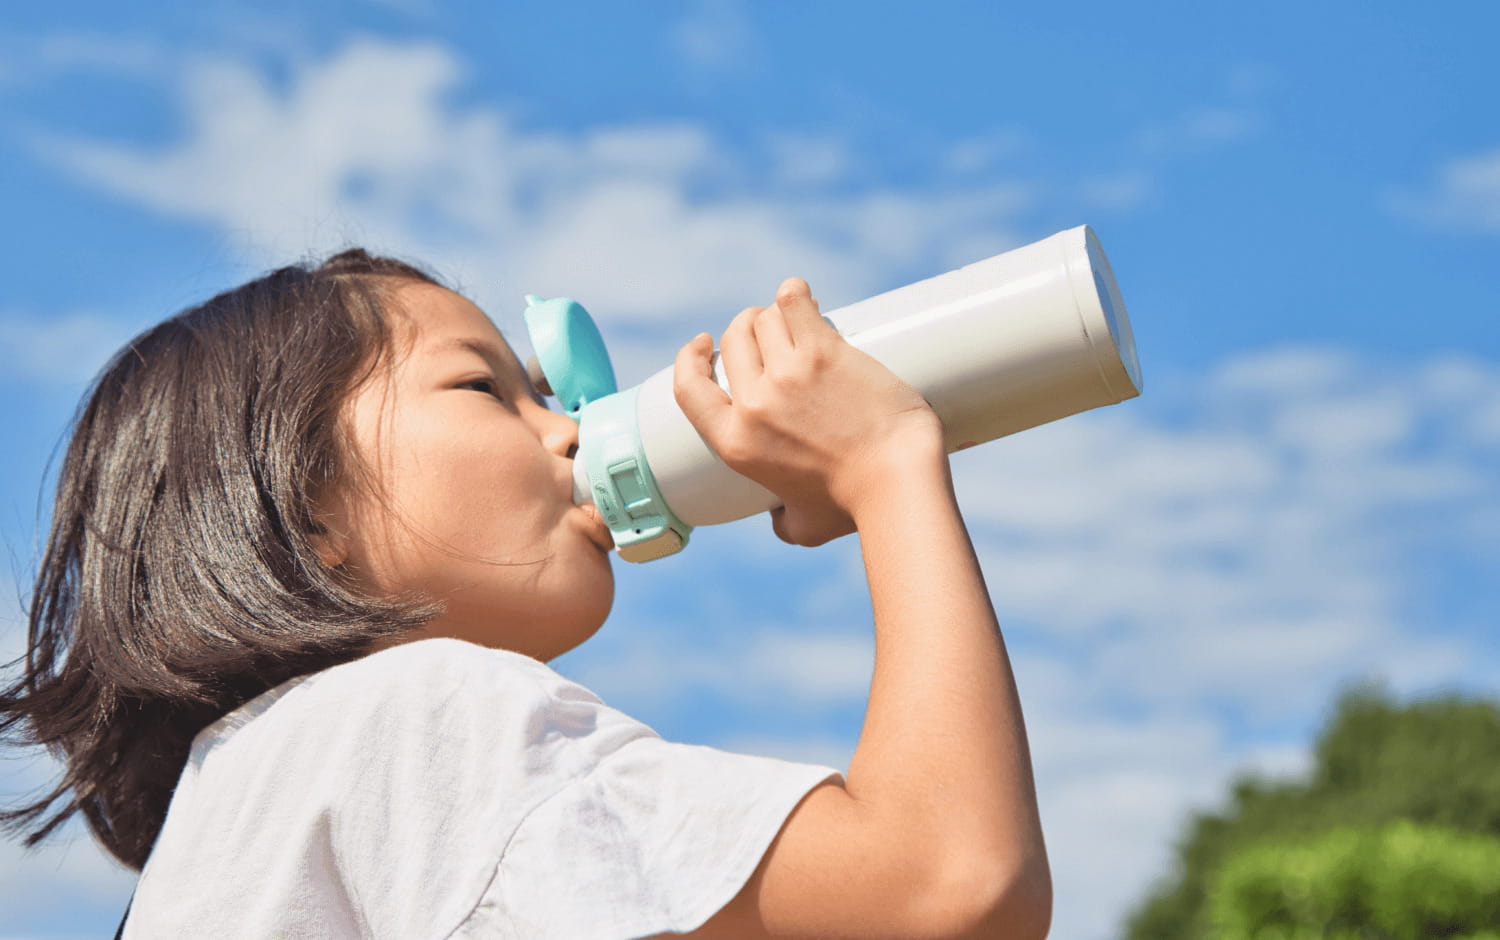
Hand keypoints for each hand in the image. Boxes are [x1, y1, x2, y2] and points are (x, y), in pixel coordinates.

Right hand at [673, 277, 942, 545]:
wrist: (897, 482)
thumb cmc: (855, 507)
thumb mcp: (802, 528)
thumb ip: (782, 521)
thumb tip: (779, 519)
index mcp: (736, 442)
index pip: (687, 387)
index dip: (690, 359)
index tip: (703, 344)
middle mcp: (753, 404)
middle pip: (734, 340)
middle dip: (747, 329)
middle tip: (772, 331)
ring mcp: (787, 374)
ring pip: (765, 319)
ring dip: (778, 314)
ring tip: (799, 317)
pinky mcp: (824, 352)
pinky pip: (794, 302)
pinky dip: (794, 293)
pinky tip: (803, 295)